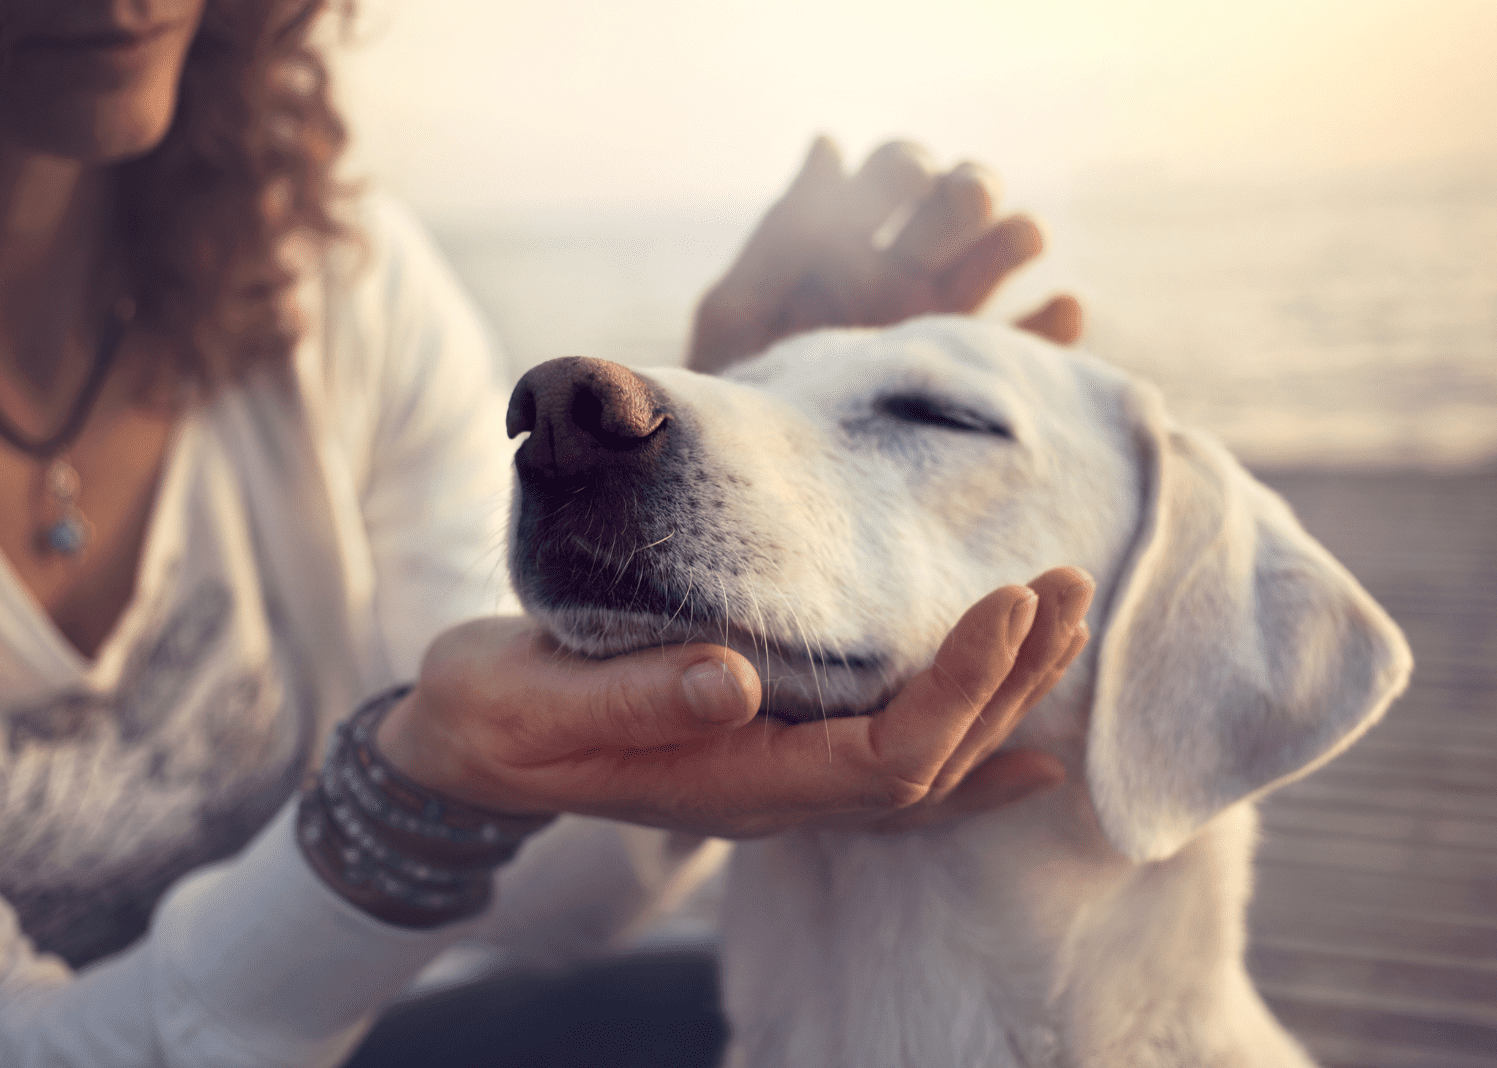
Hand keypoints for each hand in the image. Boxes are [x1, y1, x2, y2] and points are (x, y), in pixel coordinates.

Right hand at [375, 568, 1093, 838]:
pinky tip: (1024, 747)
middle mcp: (775, 792)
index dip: (959, 688)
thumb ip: (633, 699)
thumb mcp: (539, 702)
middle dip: (1010, 679)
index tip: (1009, 600)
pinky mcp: (770, 744)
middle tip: (1068, 587)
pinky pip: (891, 764)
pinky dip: (966, 750)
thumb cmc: (495, 717)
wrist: (466, 744)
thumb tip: (733, 679)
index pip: (885, 757)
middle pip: (931, 762)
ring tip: (1063, 623)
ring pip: (924, 761)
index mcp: (734, 784)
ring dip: (1001, 695)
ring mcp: (778, 776)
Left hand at [688, 137, 1082, 373]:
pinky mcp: (975, 382)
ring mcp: (944, 325)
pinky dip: (1056, 324)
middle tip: (968, 199)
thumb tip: (829, 143)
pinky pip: (1032, 347)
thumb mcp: (739, 314)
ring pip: (1000, 258)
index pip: (893, 176)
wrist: (761, 489)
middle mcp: (904, 274)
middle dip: (968, 189)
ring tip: (1022, 237)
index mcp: (847, 245)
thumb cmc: (735, 397)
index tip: (908, 179)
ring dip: (1016, 236)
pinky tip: (1062, 309)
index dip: (906, 167)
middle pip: (958, 205)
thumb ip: (782, 236)